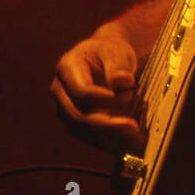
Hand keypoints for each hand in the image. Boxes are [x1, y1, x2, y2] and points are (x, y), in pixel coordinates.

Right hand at [50, 27, 143, 153]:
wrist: (107, 60)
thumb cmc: (112, 53)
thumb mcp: (118, 51)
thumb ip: (119, 65)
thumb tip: (120, 82)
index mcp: (67, 67)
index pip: (81, 91)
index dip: (104, 98)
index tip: (128, 96)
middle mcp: (60, 90)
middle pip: (78, 115)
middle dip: (107, 124)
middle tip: (133, 127)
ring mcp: (64, 108)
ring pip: (81, 130)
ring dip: (108, 138)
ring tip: (135, 139)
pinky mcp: (74, 122)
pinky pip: (88, 137)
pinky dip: (108, 142)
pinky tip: (128, 143)